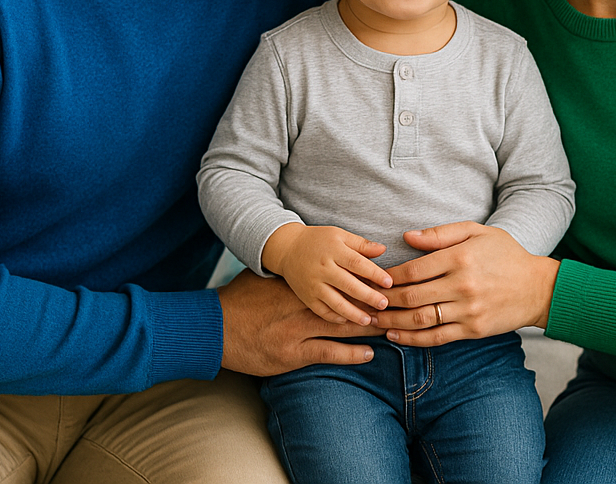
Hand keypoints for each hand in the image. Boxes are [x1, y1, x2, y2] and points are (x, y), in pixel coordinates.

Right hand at [217, 270, 380, 375]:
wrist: (215, 328)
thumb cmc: (240, 301)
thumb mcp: (265, 279)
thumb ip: (290, 273)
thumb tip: (310, 261)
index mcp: (298, 283)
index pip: (339, 278)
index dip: (365, 279)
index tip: (387, 280)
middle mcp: (301, 303)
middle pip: (347, 300)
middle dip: (374, 302)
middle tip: (400, 302)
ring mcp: (298, 329)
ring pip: (343, 326)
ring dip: (368, 326)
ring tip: (391, 326)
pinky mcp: (292, 352)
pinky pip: (328, 352)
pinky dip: (351, 353)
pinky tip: (369, 353)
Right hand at [261, 223, 393, 325]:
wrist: (287, 248)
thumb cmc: (319, 240)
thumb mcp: (339, 235)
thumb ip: (361, 244)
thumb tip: (383, 250)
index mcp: (333, 250)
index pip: (357, 263)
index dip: (374, 274)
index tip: (389, 283)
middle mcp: (323, 268)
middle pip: (349, 285)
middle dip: (368, 297)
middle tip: (384, 305)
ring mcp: (313, 285)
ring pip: (336, 303)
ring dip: (353, 313)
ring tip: (369, 320)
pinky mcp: (306, 297)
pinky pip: (322, 311)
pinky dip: (336, 318)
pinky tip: (349, 321)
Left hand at [373, 222, 560, 346]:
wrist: (538, 287)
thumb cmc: (505, 254)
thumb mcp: (477, 232)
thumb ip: (441, 234)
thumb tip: (407, 237)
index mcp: (460, 258)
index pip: (413, 269)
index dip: (389, 276)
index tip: (373, 278)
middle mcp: (462, 285)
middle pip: (411, 296)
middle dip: (383, 300)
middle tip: (363, 301)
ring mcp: (468, 310)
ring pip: (420, 319)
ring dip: (392, 321)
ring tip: (372, 320)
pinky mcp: (473, 330)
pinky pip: (437, 338)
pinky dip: (413, 339)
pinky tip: (395, 335)